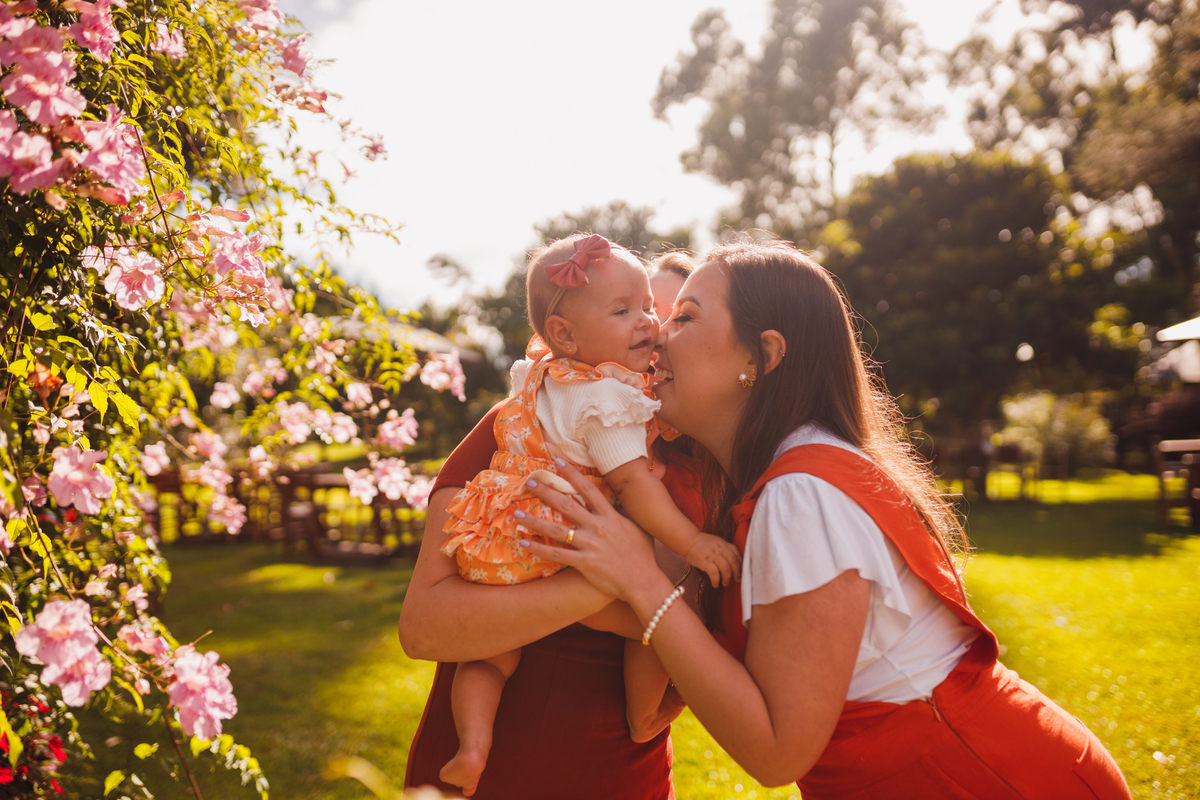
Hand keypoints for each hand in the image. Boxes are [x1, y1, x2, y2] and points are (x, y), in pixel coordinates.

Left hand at [516, 459, 666, 603]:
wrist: (643, 580)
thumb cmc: (643, 554)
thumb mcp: (638, 527)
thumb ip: (624, 512)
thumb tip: (620, 497)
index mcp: (610, 516)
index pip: (588, 489)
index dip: (572, 474)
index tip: (558, 461)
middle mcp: (597, 527)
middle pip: (567, 505)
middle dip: (547, 491)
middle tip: (529, 481)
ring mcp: (589, 545)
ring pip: (556, 530)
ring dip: (534, 520)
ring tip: (516, 513)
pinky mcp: (583, 562)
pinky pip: (556, 554)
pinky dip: (539, 549)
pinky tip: (524, 542)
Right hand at [685, 533, 742, 586]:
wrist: (688, 540)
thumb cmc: (701, 542)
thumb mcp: (716, 542)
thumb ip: (724, 549)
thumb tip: (731, 562)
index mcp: (723, 544)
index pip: (737, 553)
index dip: (741, 563)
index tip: (741, 570)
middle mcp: (720, 549)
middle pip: (734, 561)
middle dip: (738, 573)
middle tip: (737, 580)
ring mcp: (712, 555)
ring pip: (726, 568)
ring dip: (727, 578)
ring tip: (725, 583)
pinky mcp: (704, 561)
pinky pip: (714, 573)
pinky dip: (716, 580)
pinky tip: (715, 584)